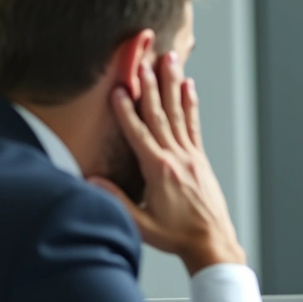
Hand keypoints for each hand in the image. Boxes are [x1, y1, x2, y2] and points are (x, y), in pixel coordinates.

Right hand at [95, 52, 245, 273]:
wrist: (211, 242)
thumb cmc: (176, 236)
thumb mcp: (141, 225)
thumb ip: (116, 200)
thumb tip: (91, 180)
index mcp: (158, 171)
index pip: (138, 134)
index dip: (127, 111)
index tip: (118, 89)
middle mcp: (176, 158)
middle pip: (160, 115)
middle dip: (151, 85)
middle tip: (145, 59)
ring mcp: (190, 156)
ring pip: (179, 113)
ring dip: (172, 84)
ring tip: (170, 59)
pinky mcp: (200, 159)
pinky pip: (193, 126)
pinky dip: (190, 104)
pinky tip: (189, 86)